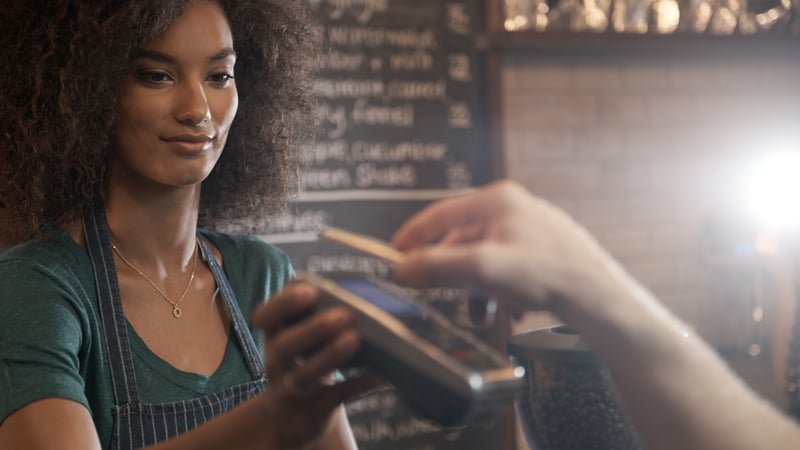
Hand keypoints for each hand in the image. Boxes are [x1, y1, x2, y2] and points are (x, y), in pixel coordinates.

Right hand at [252, 283, 376, 448]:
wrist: (288, 420)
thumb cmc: (302, 364)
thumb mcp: (299, 342)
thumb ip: (314, 318)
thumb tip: (355, 291)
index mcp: (275, 338)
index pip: (264, 317)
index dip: (283, 303)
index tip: (311, 291)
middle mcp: (277, 364)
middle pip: (284, 346)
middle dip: (313, 329)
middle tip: (345, 315)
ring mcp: (293, 390)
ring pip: (305, 375)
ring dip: (330, 356)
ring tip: (355, 338)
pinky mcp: (315, 410)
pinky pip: (337, 397)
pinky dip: (360, 385)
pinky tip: (381, 375)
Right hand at [391, 180, 625, 317]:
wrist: (597, 298)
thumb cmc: (548, 273)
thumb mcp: (482, 269)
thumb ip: (437, 267)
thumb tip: (401, 270)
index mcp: (497, 200)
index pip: (440, 213)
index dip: (413, 236)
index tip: (395, 254)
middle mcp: (514, 208)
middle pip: (463, 240)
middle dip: (454, 274)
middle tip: (442, 295)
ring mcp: (531, 229)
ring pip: (485, 259)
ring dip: (479, 289)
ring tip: (483, 314)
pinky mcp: (544, 251)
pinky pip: (508, 270)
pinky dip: (501, 290)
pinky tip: (511, 309)